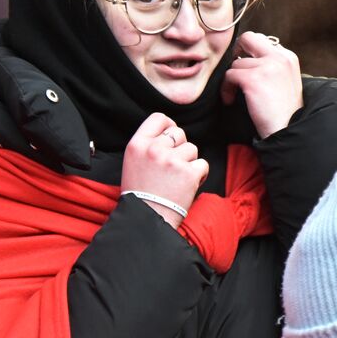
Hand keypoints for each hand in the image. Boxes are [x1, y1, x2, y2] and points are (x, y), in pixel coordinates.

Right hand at [121, 113, 208, 227]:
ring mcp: (172, 160)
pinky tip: (187, 185)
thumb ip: (148, 145)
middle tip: (171, 167)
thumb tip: (170, 131)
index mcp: (136, 145)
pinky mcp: (189, 172)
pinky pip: (203, 164)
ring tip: (176, 179)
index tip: (171, 137)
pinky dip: (199, 175)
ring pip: (192, 149)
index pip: (159, 118)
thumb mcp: (133, 162)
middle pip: (179, 132)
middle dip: (180, 147)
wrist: (146, 219)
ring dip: (189, 162)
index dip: (169, 126)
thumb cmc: (141, 192)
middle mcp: (154, 149)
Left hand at [223, 32, 302, 138]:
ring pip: (236, 63)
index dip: (251, 53)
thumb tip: (249, 57)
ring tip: (236, 95)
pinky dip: (226, 89)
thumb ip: (272, 66)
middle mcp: (280, 57)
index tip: (247, 68)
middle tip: (236, 69)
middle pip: (249, 38)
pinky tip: (230, 100)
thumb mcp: (286, 81)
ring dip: (232, 79)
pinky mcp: (254, 78)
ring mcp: (267, 66)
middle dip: (237, 51)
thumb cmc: (284, 112)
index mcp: (289, 57)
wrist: (287, 130)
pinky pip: (229, 75)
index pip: (263, 41)